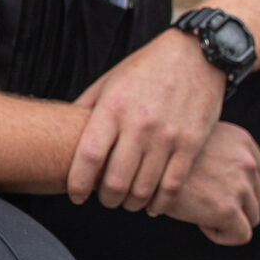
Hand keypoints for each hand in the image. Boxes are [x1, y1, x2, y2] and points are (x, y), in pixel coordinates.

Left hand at [68, 28, 226, 212]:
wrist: (196, 54)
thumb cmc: (147, 68)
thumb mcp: (109, 81)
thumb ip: (87, 109)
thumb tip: (64, 134)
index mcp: (113, 107)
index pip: (89, 156)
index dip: (79, 183)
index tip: (77, 194)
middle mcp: (140, 124)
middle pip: (116, 180)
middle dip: (107, 199)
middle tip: (105, 199)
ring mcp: (168, 135)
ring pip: (144, 188)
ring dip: (131, 203)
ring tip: (128, 202)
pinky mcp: (191, 143)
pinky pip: (173, 185)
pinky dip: (160, 202)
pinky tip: (152, 204)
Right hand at [163, 120, 259, 244]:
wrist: (143, 167)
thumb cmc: (162, 154)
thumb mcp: (196, 140)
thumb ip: (218, 153)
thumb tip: (221, 181)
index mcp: (242, 142)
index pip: (258, 175)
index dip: (235, 187)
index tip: (208, 187)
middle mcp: (247, 162)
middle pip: (255, 198)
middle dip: (231, 205)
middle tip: (200, 201)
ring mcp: (240, 186)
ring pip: (251, 218)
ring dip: (227, 220)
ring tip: (198, 210)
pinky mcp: (229, 209)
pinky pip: (241, 235)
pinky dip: (222, 235)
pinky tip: (199, 222)